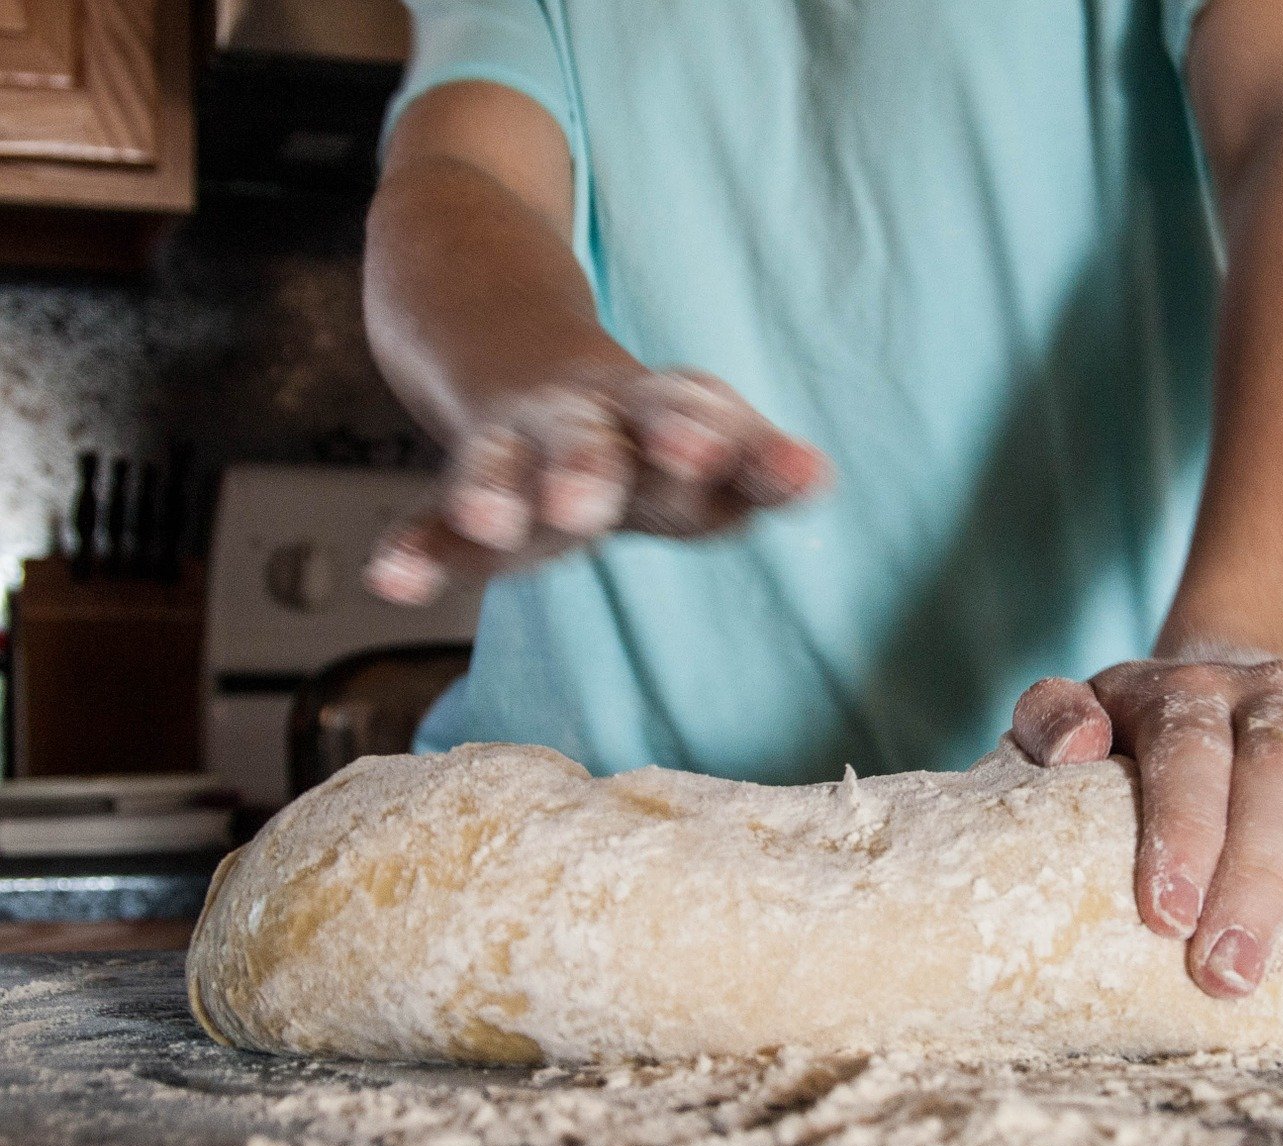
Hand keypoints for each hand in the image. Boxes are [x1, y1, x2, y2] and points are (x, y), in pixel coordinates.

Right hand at [365, 365, 828, 604]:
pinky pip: (432, 517)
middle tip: (594, 496)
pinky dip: (414, 548)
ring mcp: (518, 449)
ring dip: (501, 491)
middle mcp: (588, 426)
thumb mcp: (706, 451)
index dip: (748, 456)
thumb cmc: (642, 437)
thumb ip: (760, 474)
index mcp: (663, 422)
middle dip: (594, 464)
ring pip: (507, 464)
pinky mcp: (466, 482)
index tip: (793, 474)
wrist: (515, 349)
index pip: (711, 434)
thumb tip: (818, 478)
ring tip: (491, 519)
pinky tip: (389, 583)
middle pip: (594, 441)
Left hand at [1011, 652, 1282, 998]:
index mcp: (1181, 695)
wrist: (1237, 681)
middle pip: (1275, 766)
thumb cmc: (1149, 738)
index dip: (1179, 827)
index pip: (1183, 750)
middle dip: (1258, 870)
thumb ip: (1052, 721)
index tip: (1166, 915)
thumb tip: (1075, 748)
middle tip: (1234, 970)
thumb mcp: (1086, 715)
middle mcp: (1268, 690)